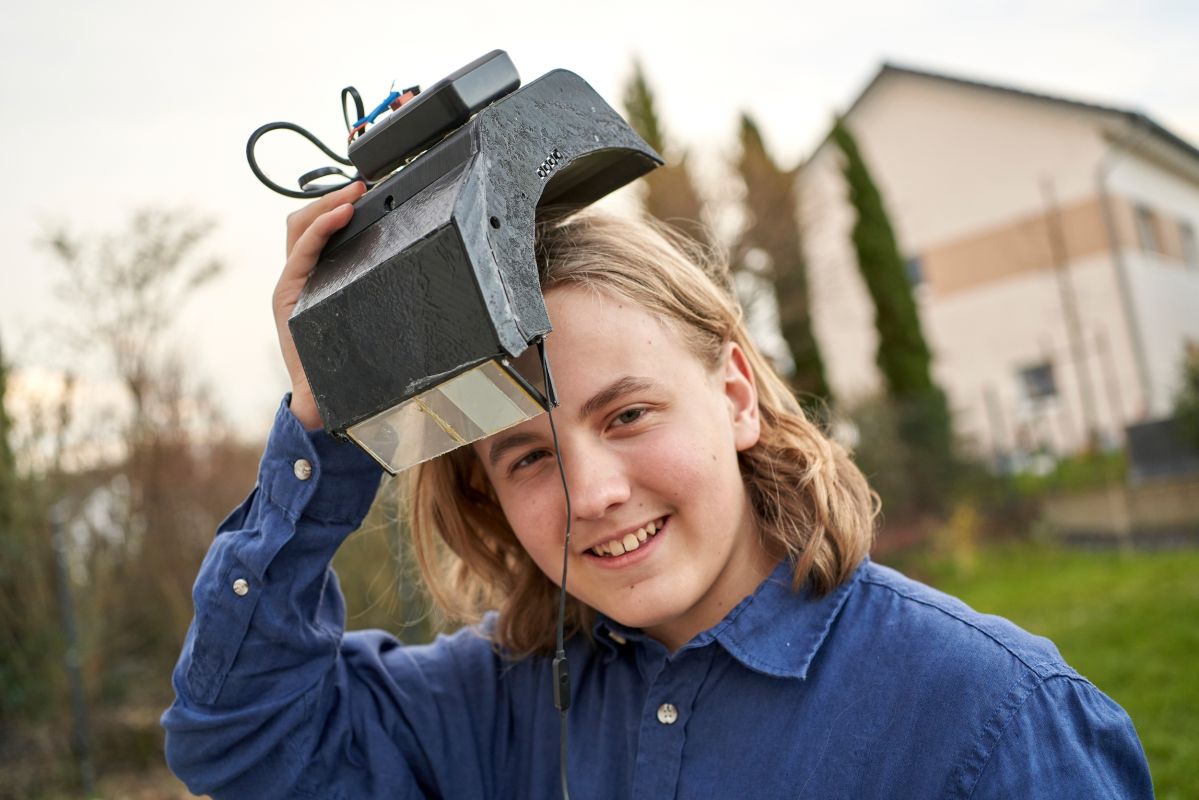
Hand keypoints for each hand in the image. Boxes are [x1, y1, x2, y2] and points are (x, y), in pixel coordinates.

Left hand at [273, 181, 366, 429]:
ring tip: (359, 195)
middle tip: (359, 190)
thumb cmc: (321, 380)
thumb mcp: (317, 373)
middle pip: (299, 225)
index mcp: (290, 296)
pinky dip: (334, 225)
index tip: (350, 207)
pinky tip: (357, 218)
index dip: (324, 222)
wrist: (316, 395)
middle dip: (326, 202)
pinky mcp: (314, 282)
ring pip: (306, 229)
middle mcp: (292, 283)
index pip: (303, 243)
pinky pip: (319, 243)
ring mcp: (301, 280)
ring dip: (328, 208)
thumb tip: (318, 386)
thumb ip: (316, 375)